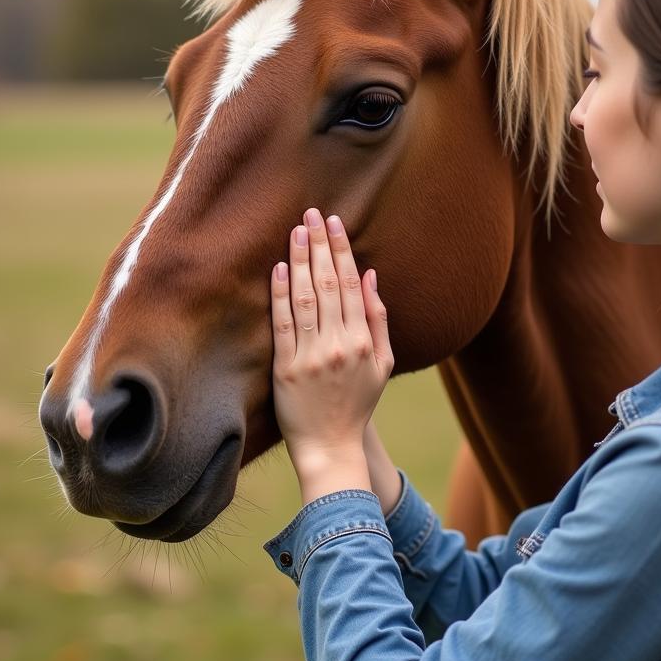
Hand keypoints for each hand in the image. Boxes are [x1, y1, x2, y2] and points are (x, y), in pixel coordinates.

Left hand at [270, 207, 393, 503]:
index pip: (351, 284)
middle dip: (321, 244)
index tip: (335, 223)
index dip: (342, 250)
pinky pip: (284, 324)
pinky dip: (281, 294)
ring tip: (296, 231)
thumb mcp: (382, 364)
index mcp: (363, 341)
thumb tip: (370, 276)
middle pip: (329, 284)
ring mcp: (311, 355)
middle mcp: (339, 344)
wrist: (331, 446)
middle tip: (313, 213)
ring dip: (301, 260)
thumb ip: (377, 319)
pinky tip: (279, 268)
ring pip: (306, 297)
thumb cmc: (357, 404)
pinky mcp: (286, 367)